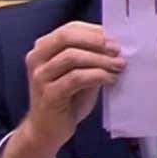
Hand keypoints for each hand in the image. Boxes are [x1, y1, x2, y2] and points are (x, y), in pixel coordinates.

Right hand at [0, 21, 124, 157]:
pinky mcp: (48, 94)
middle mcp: (37, 59)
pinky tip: (110, 80)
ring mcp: (40, 76)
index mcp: (44, 48)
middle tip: (119, 50)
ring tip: (119, 66)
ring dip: (101, 60)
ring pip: (72, 56)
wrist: (48, 129)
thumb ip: (93, 56)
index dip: (96, 31)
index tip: (117, 38)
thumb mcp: (81, 71)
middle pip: (68, 37)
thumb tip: (118, 43)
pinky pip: (76, 78)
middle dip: (97, 41)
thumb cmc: (68, 97)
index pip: (71, 28)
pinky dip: (97, 76)